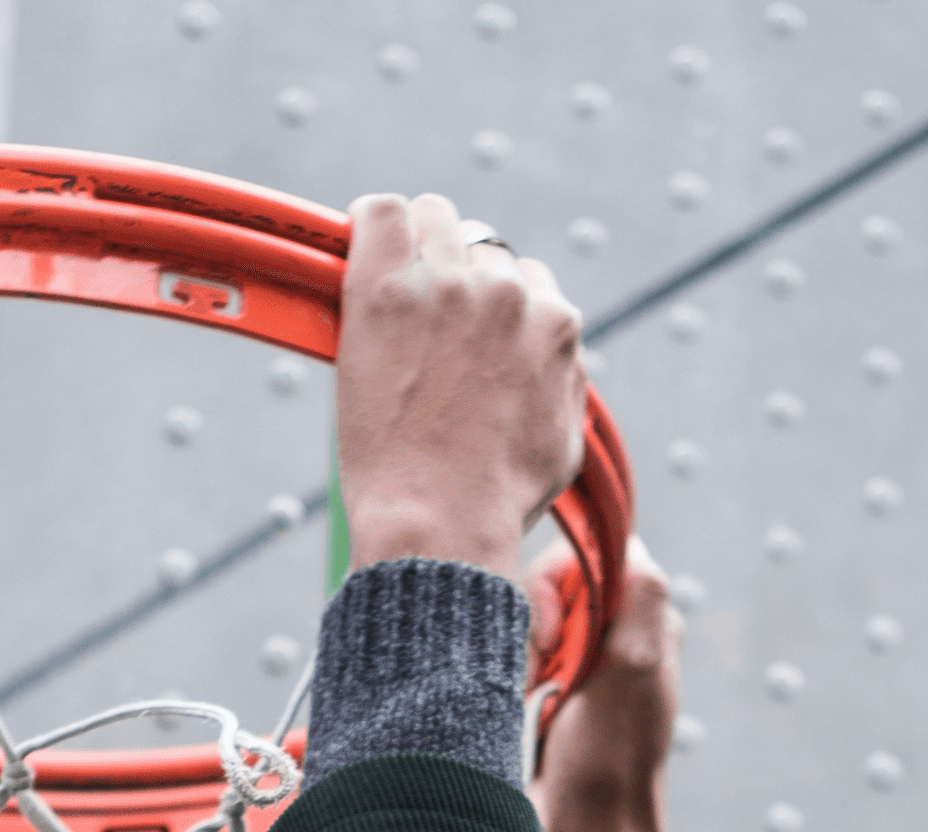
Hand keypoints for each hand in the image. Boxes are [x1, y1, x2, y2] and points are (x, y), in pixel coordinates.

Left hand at [337, 193, 586, 582]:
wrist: (439, 521)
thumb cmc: (496, 501)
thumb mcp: (563, 448)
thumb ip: (564, 384)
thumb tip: (556, 359)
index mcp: (554, 326)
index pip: (526, 282)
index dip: (492, 310)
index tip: (465, 339)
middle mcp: (507, 293)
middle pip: (479, 247)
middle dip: (457, 280)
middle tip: (427, 331)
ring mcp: (446, 284)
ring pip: (433, 218)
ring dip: (417, 249)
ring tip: (397, 301)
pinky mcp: (386, 286)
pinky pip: (379, 214)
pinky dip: (369, 230)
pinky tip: (364, 265)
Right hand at [529, 537, 682, 831]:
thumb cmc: (605, 767)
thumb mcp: (632, 671)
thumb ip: (637, 597)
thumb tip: (630, 542)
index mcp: (648, 627)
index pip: (595, 556)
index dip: (560, 582)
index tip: (551, 632)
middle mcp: (619, 644)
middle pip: (557, 583)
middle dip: (534, 619)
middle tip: (539, 672)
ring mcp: (582, 673)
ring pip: (532, 619)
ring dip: (518, 651)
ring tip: (528, 695)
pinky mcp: (549, 701)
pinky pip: (517, 657)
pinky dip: (509, 675)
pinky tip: (519, 707)